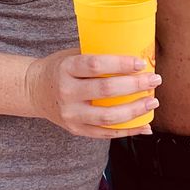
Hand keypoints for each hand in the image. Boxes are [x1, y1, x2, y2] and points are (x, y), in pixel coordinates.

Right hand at [25, 49, 159, 138]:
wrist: (34, 90)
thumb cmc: (60, 68)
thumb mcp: (71, 55)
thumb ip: (97, 56)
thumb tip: (135, 58)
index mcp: (65, 68)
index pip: (94, 65)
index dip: (120, 64)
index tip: (140, 63)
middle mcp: (66, 92)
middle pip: (105, 91)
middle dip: (135, 86)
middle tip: (154, 80)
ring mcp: (71, 114)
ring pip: (108, 117)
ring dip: (135, 110)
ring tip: (152, 102)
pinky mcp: (77, 130)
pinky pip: (106, 134)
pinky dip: (128, 130)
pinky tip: (144, 124)